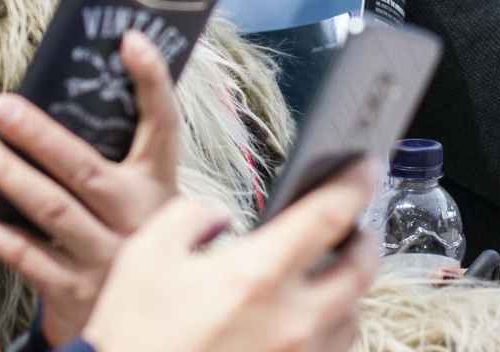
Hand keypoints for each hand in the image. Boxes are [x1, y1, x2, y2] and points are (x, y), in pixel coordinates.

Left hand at [0, 33, 181, 345]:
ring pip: (50, 210)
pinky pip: (26, 256)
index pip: (163, 123)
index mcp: (159, 185)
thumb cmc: (133, 237)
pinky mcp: (74, 290)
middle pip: (84, 169)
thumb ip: (122, 157)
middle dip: (40, 135)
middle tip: (0, 105)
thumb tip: (79, 90)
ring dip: (7, 174)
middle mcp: (136, 218)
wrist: (152, 323)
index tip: (130, 39)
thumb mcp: (146, 198)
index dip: (151, 81)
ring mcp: (105, 256)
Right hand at [82, 160, 379, 351]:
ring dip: (346, 291)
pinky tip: (303, 320)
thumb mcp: (146, 257)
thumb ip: (189, 216)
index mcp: (258, 276)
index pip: (330, 214)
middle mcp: (293, 321)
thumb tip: (219, 217)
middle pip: (361, 270)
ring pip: (352, 317)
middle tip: (354, 225)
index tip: (366, 166)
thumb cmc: (133, 337)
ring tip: (326, 275)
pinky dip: (329, 330)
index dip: (356, 182)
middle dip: (364, 239)